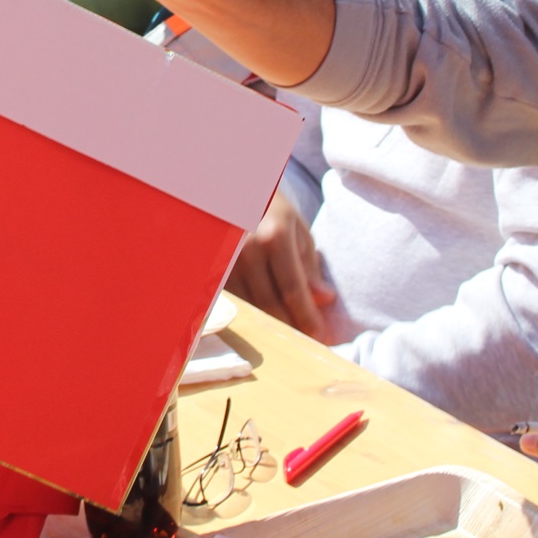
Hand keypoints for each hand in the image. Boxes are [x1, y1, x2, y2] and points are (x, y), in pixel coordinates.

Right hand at [226, 190, 336, 337]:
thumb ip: (310, 266)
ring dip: (271, 326)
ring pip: (249, 307)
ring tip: (289, 336)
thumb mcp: (297, 230)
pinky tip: (265, 323)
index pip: (293, 290)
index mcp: (273, 237)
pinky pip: (234, 301)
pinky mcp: (212, 270)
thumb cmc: (270, 210)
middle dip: (291, 328)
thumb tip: (324, 299)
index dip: (307, 317)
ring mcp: (225, 261)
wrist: (232, 192)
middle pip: (270, 305)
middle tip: (307, 344)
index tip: (321, 337)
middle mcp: (246, 250)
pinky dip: (252, 316)